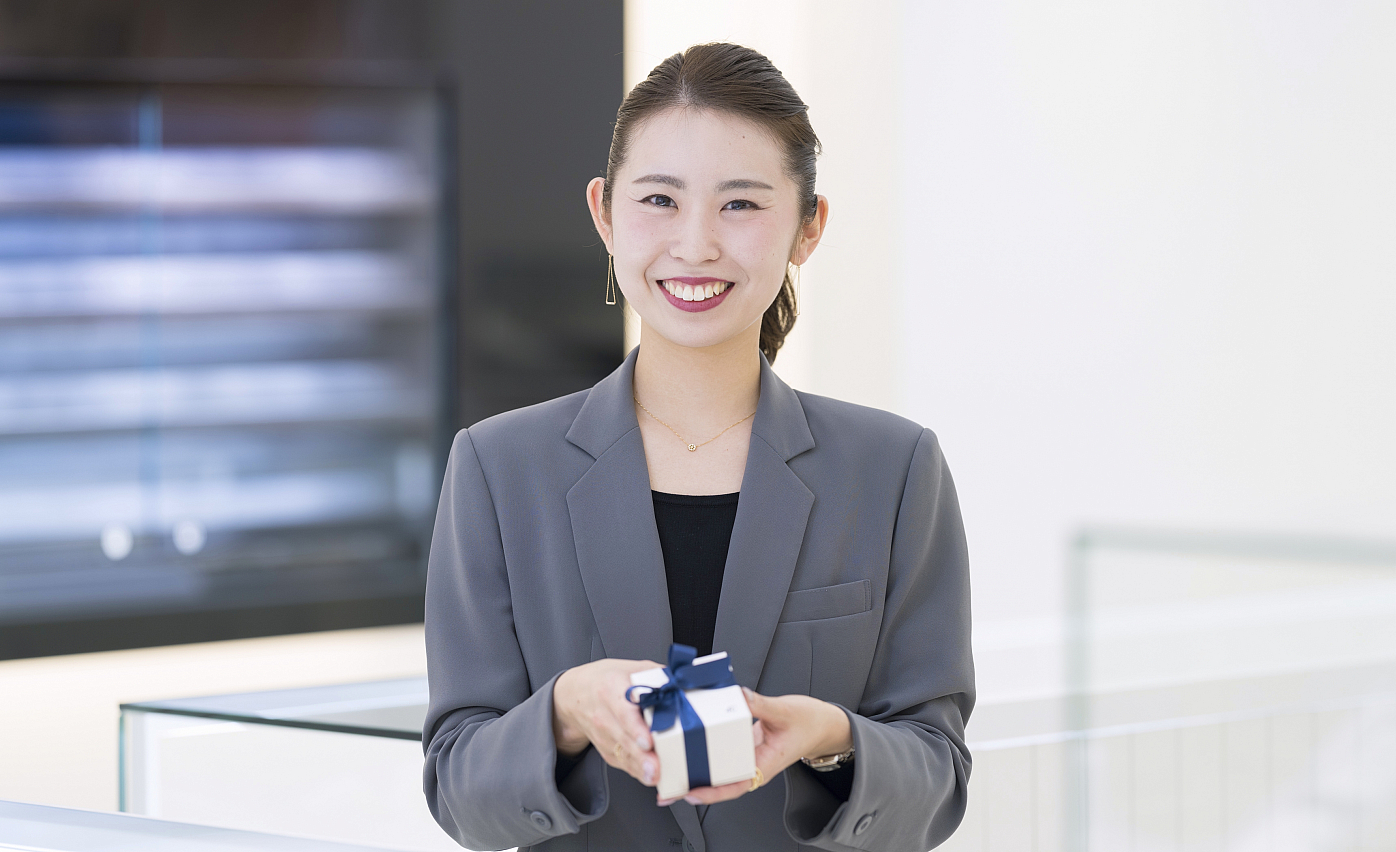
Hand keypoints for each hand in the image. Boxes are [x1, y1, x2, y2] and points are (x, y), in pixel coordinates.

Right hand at [552, 658, 662, 786]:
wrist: (576, 694)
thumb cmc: (606, 680)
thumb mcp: (631, 668)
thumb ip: (658, 676)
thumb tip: (685, 681)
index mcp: (612, 690)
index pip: (624, 712)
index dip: (636, 728)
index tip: (647, 741)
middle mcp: (605, 715)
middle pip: (624, 739)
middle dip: (641, 756)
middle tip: (656, 767)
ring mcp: (604, 736)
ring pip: (623, 755)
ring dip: (640, 768)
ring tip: (655, 776)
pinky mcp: (607, 751)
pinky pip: (623, 764)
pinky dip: (638, 771)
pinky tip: (649, 775)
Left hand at [665, 687, 852, 806]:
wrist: (822, 723)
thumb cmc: (809, 724)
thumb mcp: (785, 711)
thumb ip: (760, 704)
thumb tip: (739, 697)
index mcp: (764, 764)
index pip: (734, 786)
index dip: (711, 792)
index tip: (690, 792)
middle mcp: (752, 763)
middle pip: (718, 781)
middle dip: (692, 784)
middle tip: (666, 783)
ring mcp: (746, 754)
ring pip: (717, 767)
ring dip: (694, 768)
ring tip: (667, 767)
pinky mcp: (743, 742)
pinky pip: (721, 749)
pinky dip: (704, 747)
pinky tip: (687, 741)